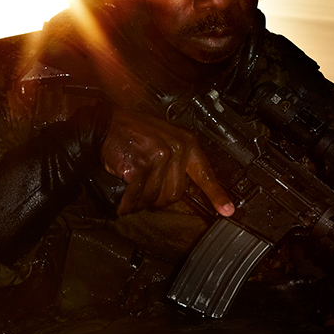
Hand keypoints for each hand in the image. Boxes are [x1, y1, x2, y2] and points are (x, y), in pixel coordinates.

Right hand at [101, 107, 233, 216]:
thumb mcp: (165, 139)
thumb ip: (178, 160)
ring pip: (155, 198)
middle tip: (145, 193)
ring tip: (131, 195)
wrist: (106, 123)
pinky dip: (127, 204)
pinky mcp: (139, 166)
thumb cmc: (134, 132)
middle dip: (158, 200)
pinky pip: (136, 197)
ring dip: (140, 203)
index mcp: (186, 142)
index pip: (205, 173)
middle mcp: (176, 148)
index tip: (227, 210)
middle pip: (175, 194)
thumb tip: (183, 191)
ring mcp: (158, 156)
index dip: (216, 194)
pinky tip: (123, 202)